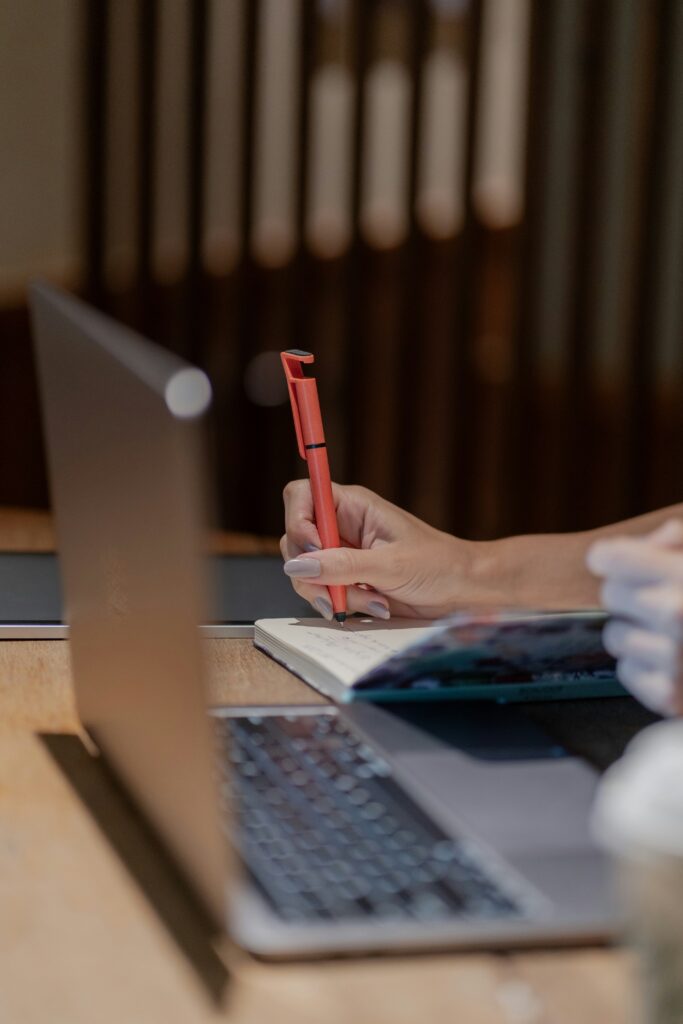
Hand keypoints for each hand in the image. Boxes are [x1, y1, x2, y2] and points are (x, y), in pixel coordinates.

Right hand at [280, 480, 479, 619]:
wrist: (463, 591)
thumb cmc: (438, 565)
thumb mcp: (391, 565)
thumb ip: (342, 565)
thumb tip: (297, 566)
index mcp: (353, 506)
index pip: (302, 495)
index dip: (297, 520)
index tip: (313, 549)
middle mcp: (342, 527)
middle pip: (295, 540)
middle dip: (312, 572)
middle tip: (337, 592)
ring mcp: (342, 555)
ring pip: (306, 573)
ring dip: (332, 594)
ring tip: (372, 601)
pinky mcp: (347, 580)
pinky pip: (323, 592)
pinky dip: (342, 605)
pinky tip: (375, 606)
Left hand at [587, 520, 682, 715]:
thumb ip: (678, 542)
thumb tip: (653, 540)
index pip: (609, 558)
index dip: (610, 558)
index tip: (614, 561)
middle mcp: (675, 613)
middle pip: (609, 594)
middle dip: (629, 596)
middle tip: (658, 603)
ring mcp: (671, 657)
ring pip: (614, 635)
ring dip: (636, 635)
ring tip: (673, 637)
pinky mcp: (667, 694)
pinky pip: (626, 671)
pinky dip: (645, 670)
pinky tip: (674, 665)